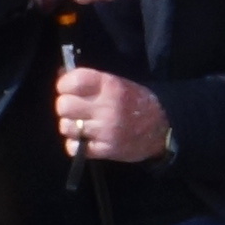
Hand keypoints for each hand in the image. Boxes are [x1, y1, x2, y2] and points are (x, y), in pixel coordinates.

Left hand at [53, 65, 170, 163]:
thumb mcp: (118, 84)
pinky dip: (76, 145)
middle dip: (66, 107)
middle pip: (64, 106)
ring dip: (71, 126)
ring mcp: (106, 130)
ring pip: (66, 127)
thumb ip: (91, 81)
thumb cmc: (136, 102)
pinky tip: (86, 140)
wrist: (163, 129)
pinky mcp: (106, 150)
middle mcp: (107, 107)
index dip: (64, 85)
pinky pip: (73, 147)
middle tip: (76, 109)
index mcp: (110, 86)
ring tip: (83, 126)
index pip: (73, 81)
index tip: (69, 89)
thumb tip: (61, 74)